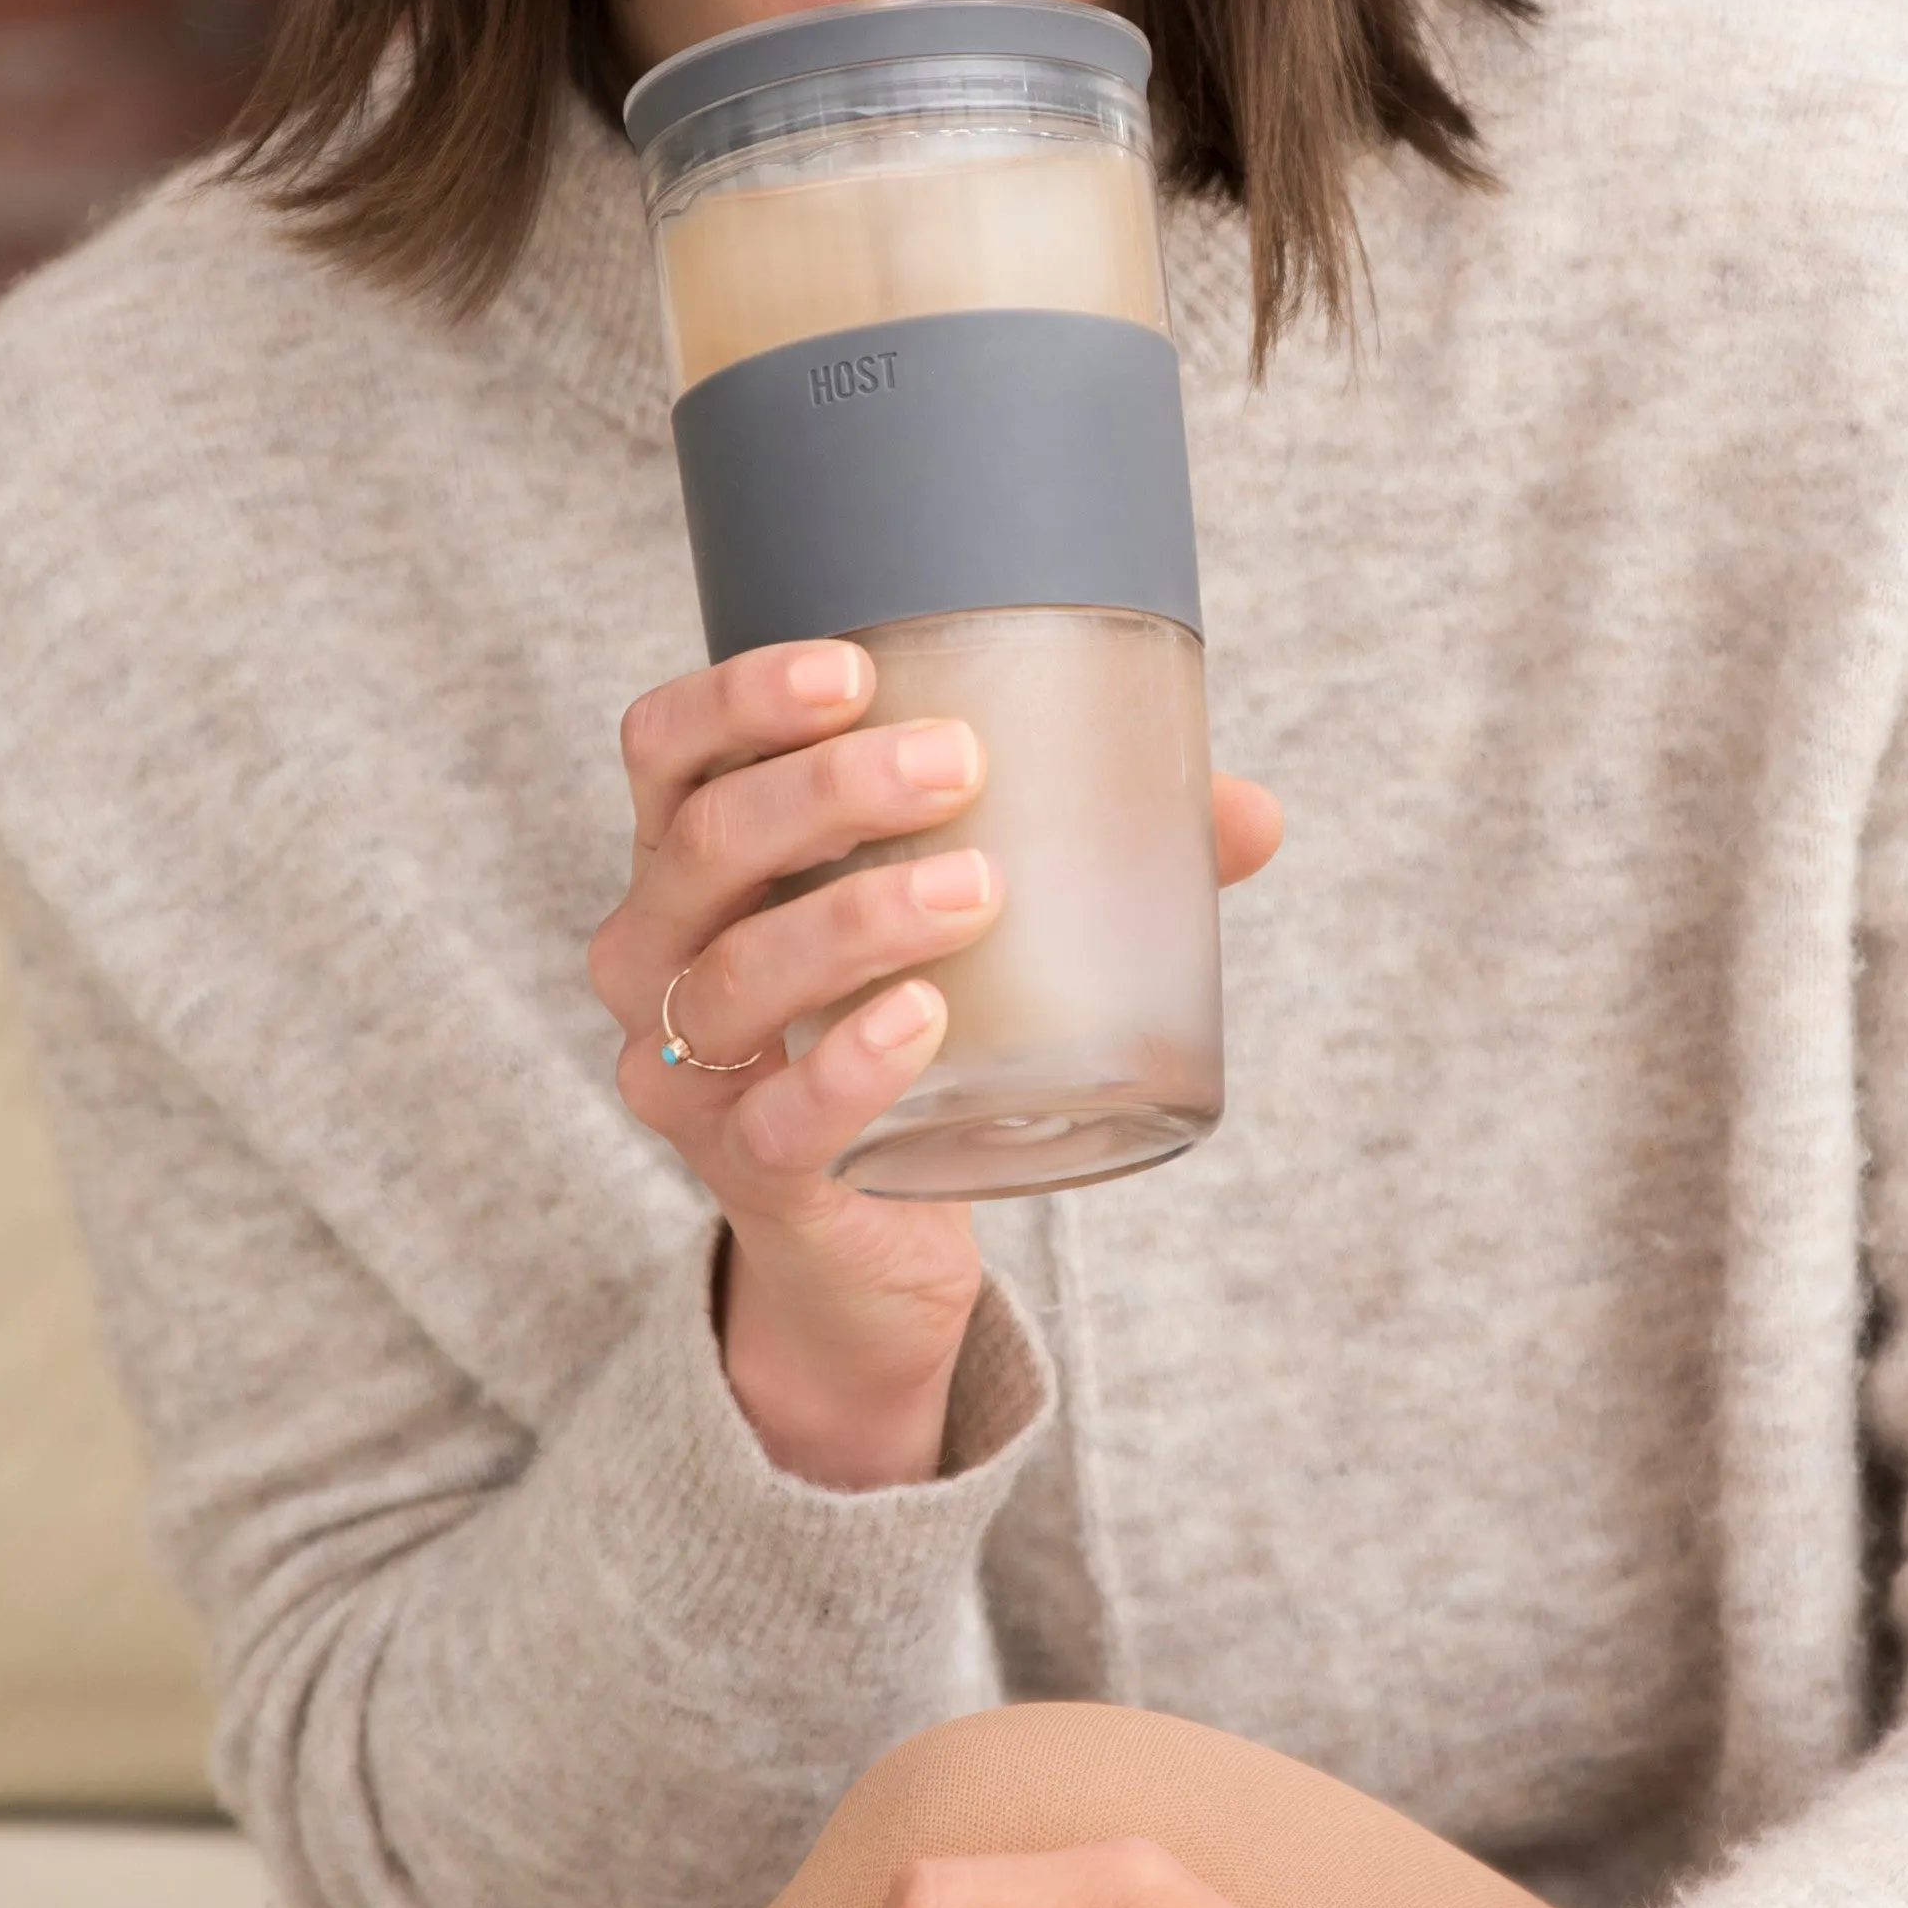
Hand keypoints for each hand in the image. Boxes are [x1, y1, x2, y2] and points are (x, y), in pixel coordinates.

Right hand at [588, 646, 1281, 1489]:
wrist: (868, 1240)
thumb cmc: (909, 1027)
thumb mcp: (961, 928)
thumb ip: (1091, 859)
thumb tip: (1252, 812)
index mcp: (692, 860)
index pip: (665, 748)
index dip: (740, 697)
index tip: (856, 668)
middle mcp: (654, 954)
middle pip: (705, 844)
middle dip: (828, 791)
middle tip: (961, 763)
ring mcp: (686, 1075)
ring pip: (735, 976)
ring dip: (854, 917)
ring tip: (976, 888)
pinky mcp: (747, 1174)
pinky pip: (779, 1120)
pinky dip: (849, 1067)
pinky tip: (921, 1024)